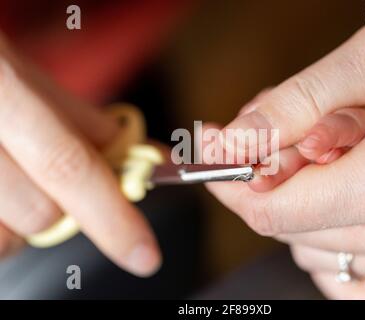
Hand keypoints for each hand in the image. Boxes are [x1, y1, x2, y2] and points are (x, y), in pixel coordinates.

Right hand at [0, 34, 159, 276]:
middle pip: (38, 213)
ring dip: (18, 219)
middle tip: (47, 178)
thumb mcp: (24, 75)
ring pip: (3, 238)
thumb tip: (140, 153)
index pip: (68, 165)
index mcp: (1, 90)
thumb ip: (80, 118)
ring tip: (8, 178)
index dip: (112, 217)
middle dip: (60, 206)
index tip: (143, 253)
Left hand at [206, 1, 364, 297]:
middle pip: (291, 230)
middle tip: (292, 136)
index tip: (216, 156)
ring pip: (316, 256)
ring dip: (306, 209)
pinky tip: (350, 203)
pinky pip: (355, 282)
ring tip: (337, 160)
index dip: (233, 182)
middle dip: (273, 183)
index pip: (272, 208)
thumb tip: (232, 142)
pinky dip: (334, 245)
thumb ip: (295, 103)